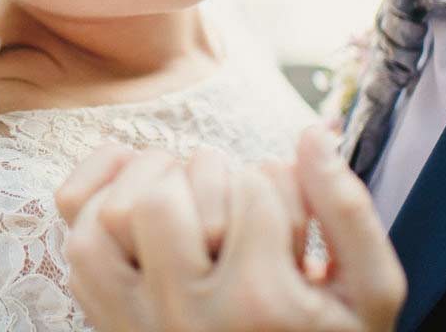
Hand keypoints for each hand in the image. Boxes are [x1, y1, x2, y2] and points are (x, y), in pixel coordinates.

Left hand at [54, 127, 405, 331]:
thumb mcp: (367, 295)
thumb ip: (348, 212)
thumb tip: (315, 134)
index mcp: (260, 305)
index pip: (254, 187)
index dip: (279, 183)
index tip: (291, 221)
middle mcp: (189, 315)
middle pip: (166, 200)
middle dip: (206, 176)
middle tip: (237, 202)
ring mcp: (139, 320)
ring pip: (112, 215)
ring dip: (150, 183)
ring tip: (190, 195)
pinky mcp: (109, 319)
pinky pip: (77, 242)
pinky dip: (96, 197)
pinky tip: (136, 186)